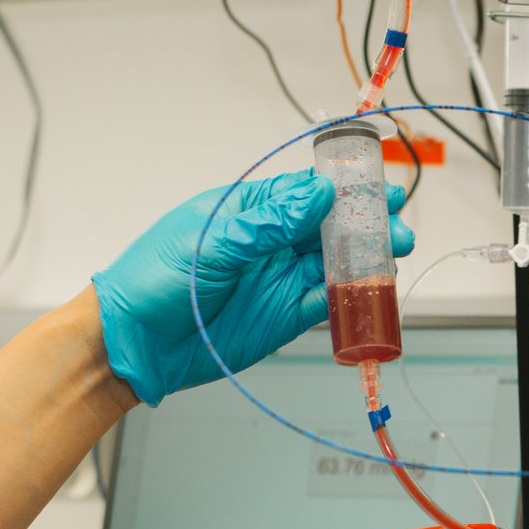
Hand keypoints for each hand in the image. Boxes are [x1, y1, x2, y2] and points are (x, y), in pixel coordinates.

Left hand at [92, 171, 415, 405]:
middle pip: (327, 227)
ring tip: (395, 252)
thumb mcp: (212, 243)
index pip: (303, 192)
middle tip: (395, 222)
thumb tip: (317, 194)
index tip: (373, 185)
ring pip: (333, 264)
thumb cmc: (153, 280)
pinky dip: (351, 299)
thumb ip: (268, 223)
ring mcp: (278, 280)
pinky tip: (370, 290)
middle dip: (364, 223)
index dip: (341, 188)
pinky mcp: (283, 318)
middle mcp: (267, 244)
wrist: (133, 343)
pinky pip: (326, 304)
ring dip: (365, 259)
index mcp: (247, 211)